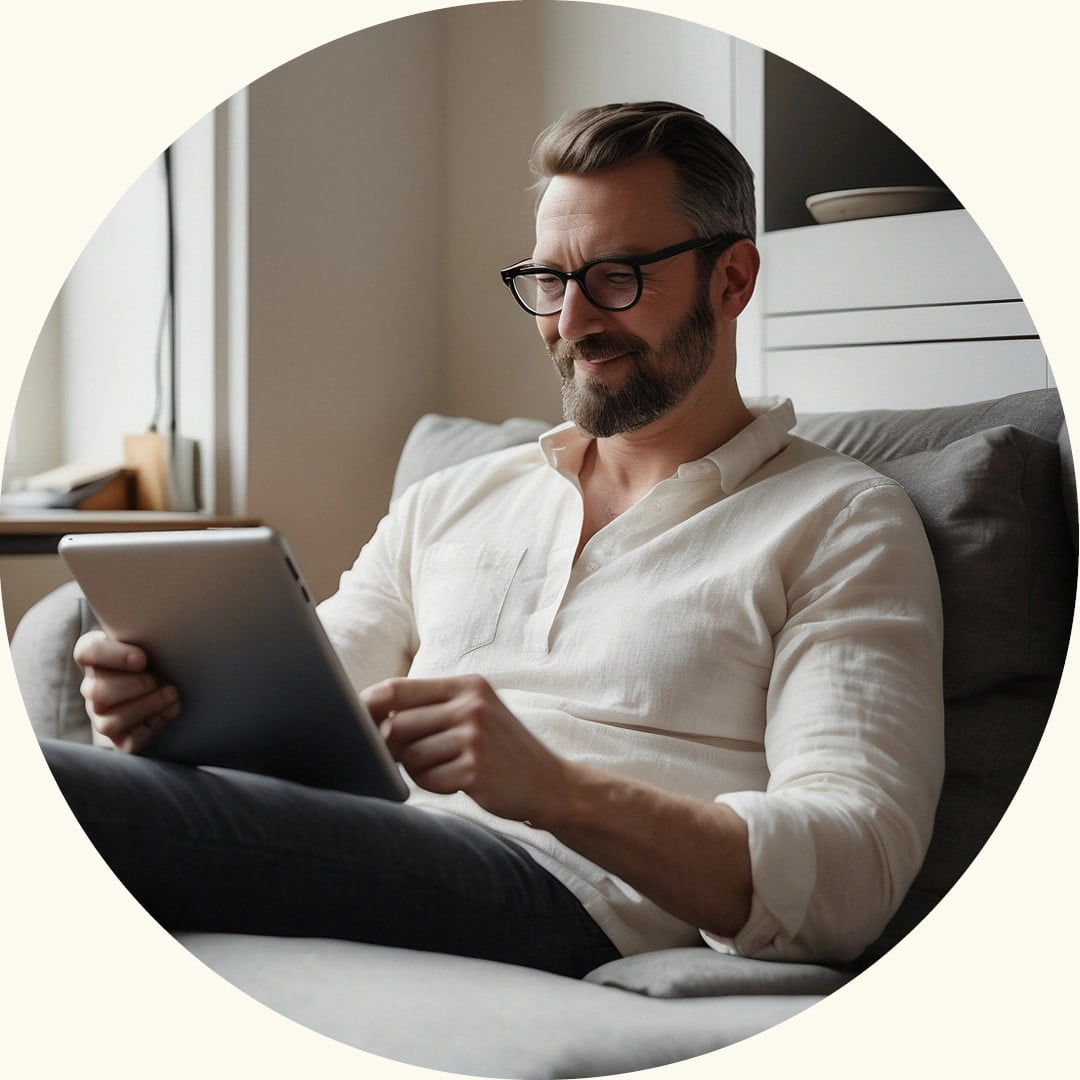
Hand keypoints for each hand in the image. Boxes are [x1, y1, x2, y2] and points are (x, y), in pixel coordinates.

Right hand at [73, 630, 179, 752]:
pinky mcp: (121, 738)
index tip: (142, 658)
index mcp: (96, 656)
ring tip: (172, 694)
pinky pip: (129, 742)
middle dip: (136, 686)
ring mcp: (103, 715)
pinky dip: (154, 727)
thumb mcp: (153, 637)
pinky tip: (172, 710)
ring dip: (147, 706)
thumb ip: (148, 629)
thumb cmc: (161, 654)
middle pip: (97, 691)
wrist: (175, 678)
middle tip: (161, 679)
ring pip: (109, 721)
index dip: (113, 656)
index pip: (87, 652)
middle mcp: (93, 687)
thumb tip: (166, 622)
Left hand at [362, 674, 566, 823]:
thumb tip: (368, 716)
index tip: (351, 720)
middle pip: (396, 725)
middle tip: (408, 757)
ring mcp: (475, 736)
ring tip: (447, 768)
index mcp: (468, 685)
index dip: (368, 705)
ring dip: (418, 769)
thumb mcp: (475, 713)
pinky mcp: (475, 769)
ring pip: (410, 755)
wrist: (550, 783)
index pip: (399, 689)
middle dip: (391, 747)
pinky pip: (427, 780)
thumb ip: (431, 709)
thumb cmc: (501, 749)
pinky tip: (458, 781)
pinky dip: (434, 785)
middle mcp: (471, 705)